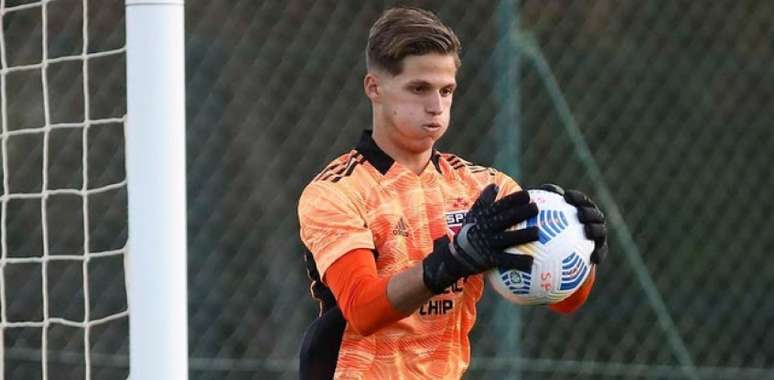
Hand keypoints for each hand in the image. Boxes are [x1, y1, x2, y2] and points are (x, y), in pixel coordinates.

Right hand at [422, 184, 538, 293]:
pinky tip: (531, 261)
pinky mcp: (489, 260)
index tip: (527, 195)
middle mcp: (486, 229)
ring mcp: (487, 244)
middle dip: (521, 213)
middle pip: (506, 219)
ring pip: (508, 238)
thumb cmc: (469, 232)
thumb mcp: (473, 215)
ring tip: (537, 232)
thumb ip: (484, 201)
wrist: (455, 256)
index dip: (513, 199)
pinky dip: (518, 261)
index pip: (500, 205)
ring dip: (523, 235)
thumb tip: (494, 185)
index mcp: (483, 217)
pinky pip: (506, 260)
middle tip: (536, 208)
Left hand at [538, 184, 607, 263]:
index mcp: (580, 211)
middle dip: (589, 211)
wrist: (559, 258)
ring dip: (597, 229)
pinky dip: (599, 255)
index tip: (566, 196)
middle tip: (579, 213)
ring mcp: (597, 237)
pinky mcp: (599, 252)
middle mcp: (591, 222)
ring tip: (588, 231)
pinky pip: (600, 254)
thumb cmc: (548, 234)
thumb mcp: (541, 221)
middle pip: (594, 214)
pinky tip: (592, 259)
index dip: (576, 197)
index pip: (581, 201)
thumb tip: (528, 197)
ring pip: (600, 231)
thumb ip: (539, 208)